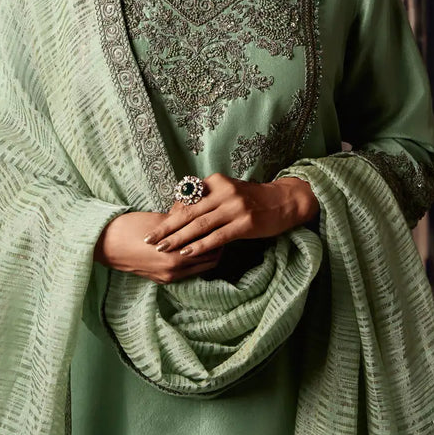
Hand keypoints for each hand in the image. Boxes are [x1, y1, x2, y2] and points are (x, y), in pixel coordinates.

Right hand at [93, 210, 223, 284]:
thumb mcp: (159, 221)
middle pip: (209, 262)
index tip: (223, 223)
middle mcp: (174, 271)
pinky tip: (191, 246)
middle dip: (216, 246)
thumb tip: (199, 212)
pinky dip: (192, 260)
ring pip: (198, 268)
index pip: (211, 249)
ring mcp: (167, 277)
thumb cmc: (128, 227)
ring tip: (208, 237)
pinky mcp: (160, 279)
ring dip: (204, 254)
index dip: (219, 235)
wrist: (102, 243)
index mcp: (176, 257)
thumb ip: (182, 220)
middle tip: (220, 230)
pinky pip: (185, 272)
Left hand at [143, 173, 319, 258]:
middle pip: (188, 212)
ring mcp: (235, 208)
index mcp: (217, 181)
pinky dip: (200, 246)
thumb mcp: (229, 191)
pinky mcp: (245, 224)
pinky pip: (217, 237)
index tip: (155, 226)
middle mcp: (224, 192)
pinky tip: (187, 253)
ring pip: (200, 225)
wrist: (284, 201)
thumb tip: (180, 209)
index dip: (170, 214)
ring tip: (162, 248)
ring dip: (179, 238)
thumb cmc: (252, 198)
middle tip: (149, 238)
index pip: (187, 199)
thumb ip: (207, 198)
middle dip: (167, 227)